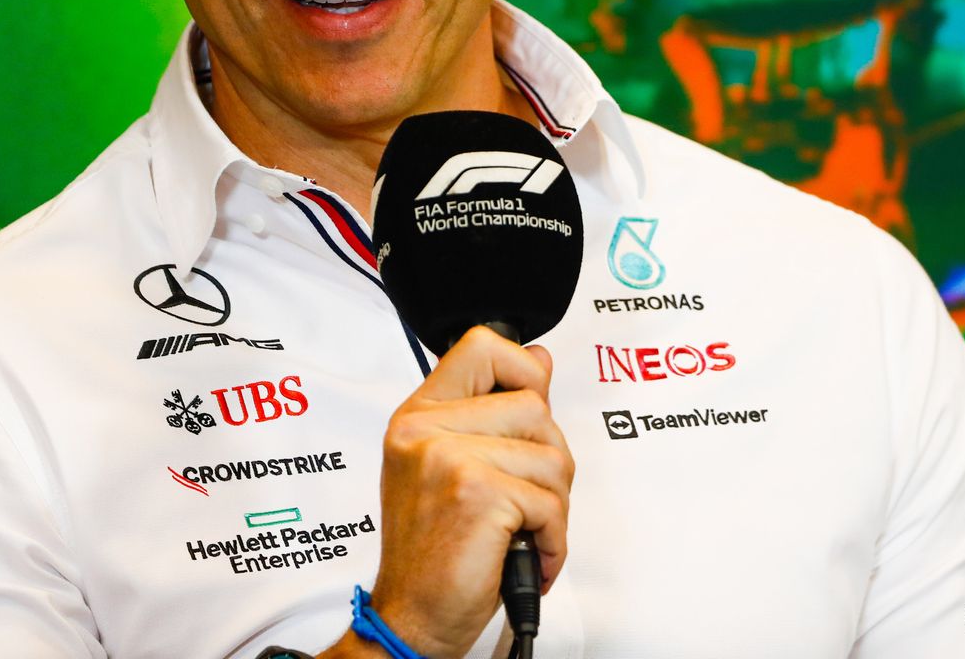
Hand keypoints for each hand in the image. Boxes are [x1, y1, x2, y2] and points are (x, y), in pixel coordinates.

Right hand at [321, 326, 572, 658]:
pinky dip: (552, 539)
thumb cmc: (434, 552)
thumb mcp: (452, 468)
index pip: (482, 346)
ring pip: (552, 455)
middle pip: (536, 406)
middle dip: (549, 460)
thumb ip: (493, 413)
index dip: (523, 369)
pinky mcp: (476, 493)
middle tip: (523, 500)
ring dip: (553, 505)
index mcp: (418, 417)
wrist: (411, 618)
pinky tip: (524, 553)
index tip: (530, 407)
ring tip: (520, 530)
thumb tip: (540, 359)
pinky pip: (551, 502)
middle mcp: (424, 431)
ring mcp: (447, 459)